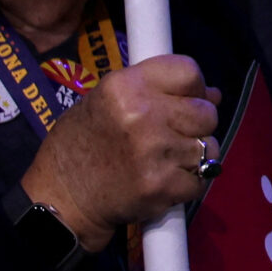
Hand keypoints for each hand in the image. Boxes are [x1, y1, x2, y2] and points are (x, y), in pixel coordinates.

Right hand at [17, 55, 221, 251]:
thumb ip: (156, 91)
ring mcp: (153, 152)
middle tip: (170, 136)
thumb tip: (213, 94)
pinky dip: (187, 184)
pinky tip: (162, 181)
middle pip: (206, 112)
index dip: (193, 88)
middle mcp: (141, 115)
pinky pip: (200, 180)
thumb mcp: (107, 102)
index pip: (189, 71)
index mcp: (125, 86)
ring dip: (192, 156)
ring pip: (207, 147)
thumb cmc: (81, 145)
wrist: (58, 198)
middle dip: (195, 125)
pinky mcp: (161, 186)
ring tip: (162, 160)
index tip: (185, 100)